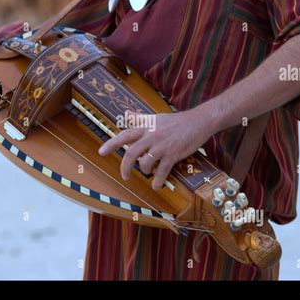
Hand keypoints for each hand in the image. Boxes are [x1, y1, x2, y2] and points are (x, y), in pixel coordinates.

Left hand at [98, 109, 215, 189]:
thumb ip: (140, 118)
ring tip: (148, 173)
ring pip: (145, 163)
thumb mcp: (156, 117)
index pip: (125, 135)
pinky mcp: (172, 154)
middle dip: (125, 167)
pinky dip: (158, 181)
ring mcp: (161, 146)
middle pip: (131, 153)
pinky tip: (156, 185)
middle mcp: (151, 136)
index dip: (112, 144)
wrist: (198, 122)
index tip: (101, 152)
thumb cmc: (176, 121)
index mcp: (146, 127)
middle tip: (125, 175)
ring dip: (145, 171)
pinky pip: (161, 171)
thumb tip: (126, 114)